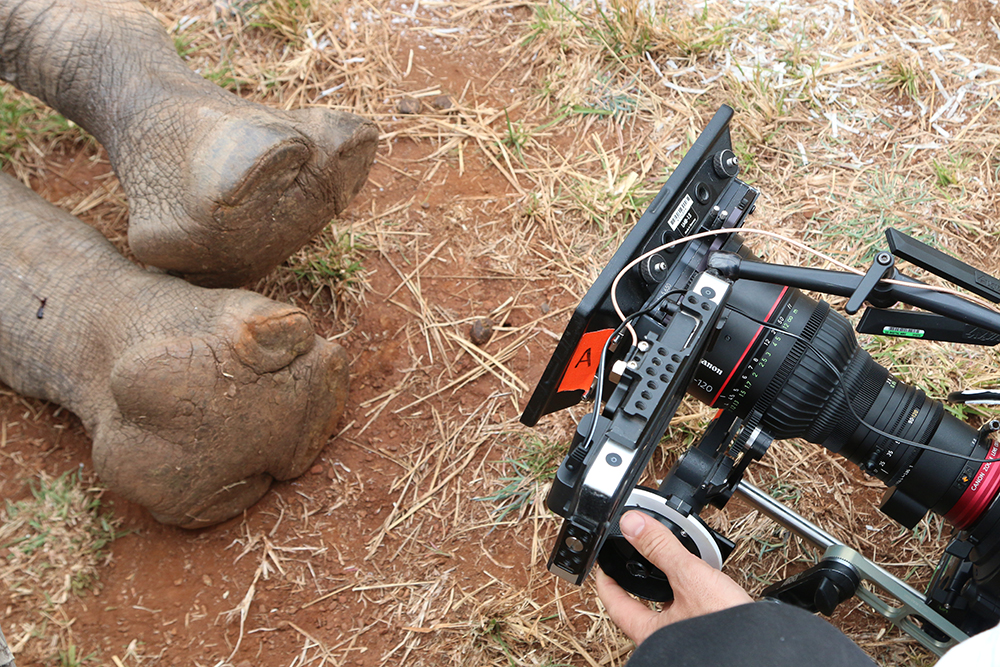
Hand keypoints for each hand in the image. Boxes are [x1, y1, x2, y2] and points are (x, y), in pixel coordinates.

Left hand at [596, 510, 752, 643]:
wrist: (762, 652)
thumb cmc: (727, 631)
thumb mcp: (690, 578)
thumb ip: (660, 549)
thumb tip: (633, 525)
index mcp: (649, 632)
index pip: (615, 604)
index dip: (607, 581)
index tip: (604, 566)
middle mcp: (663, 639)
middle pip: (639, 607)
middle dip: (640, 582)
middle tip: (637, 562)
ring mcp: (684, 640)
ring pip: (667, 610)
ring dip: (669, 589)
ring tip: (674, 567)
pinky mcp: (705, 637)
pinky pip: (689, 612)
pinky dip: (691, 596)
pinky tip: (705, 587)